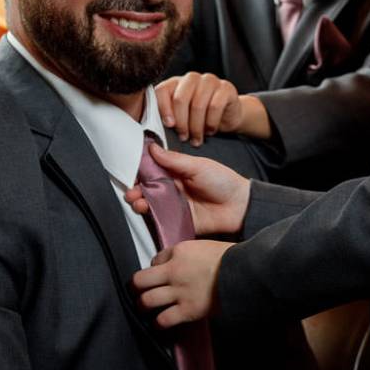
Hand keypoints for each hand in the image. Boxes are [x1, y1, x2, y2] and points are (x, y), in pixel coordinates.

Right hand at [122, 143, 250, 234]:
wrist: (240, 206)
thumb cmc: (222, 181)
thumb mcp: (198, 166)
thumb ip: (174, 160)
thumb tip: (152, 148)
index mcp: (176, 172)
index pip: (152, 170)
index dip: (140, 170)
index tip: (129, 170)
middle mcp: (172, 189)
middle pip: (147, 189)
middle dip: (135, 189)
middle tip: (130, 191)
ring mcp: (174, 205)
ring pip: (150, 204)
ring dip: (139, 202)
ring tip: (136, 201)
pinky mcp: (177, 221)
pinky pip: (160, 219)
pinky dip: (150, 217)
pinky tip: (145, 212)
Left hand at [132, 241, 232, 327]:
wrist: (247, 273)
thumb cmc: (231, 259)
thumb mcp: (204, 246)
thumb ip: (185, 254)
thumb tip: (170, 263)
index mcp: (179, 252)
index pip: (154, 260)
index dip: (155, 268)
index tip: (158, 275)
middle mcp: (175, 271)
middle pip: (140, 281)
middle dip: (136, 288)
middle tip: (138, 292)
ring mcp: (180, 292)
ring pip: (147, 301)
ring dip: (144, 306)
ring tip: (146, 308)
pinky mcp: (188, 310)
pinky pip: (163, 319)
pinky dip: (159, 323)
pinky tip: (160, 323)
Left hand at [155, 72, 242, 145]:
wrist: (228, 114)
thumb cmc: (200, 117)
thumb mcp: (181, 116)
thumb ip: (167, 118)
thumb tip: (152, 132)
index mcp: (175, 83)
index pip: (162, 91)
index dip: (163, 109)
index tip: (168, 125)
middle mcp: (191, 78)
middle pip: (180, 99)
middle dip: (181, 123)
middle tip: (183, 138)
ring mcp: (209, 80)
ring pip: (198, 105)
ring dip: (196, 127)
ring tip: (196, 139)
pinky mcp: (225, 87)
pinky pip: (215, 106)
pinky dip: (211, 123)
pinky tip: (210, 131)